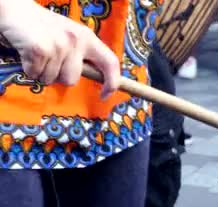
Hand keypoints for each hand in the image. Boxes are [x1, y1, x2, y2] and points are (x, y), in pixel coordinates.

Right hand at [0, 0, 119, 98]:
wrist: (14, 10)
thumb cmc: (42, 27)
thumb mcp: (69, 36)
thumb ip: (82, 55)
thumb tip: (97, 79)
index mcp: (87, 37)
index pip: (110, 62)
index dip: (112, 82)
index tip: (105, 95)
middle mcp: (76, 40)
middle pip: (71, 80)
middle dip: (57, 76)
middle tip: (48, 59)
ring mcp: (58, 45)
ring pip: (51, 79)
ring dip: (41, 72)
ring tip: (37, 54)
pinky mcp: (40, 49)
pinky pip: (35, 74)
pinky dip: (28, 69)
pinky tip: (27, 53)